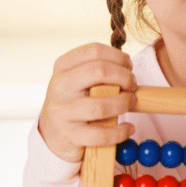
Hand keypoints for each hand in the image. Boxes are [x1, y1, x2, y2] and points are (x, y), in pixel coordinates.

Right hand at [38, 43, 137, 162]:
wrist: (52, 134)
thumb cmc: (76, 101)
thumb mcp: (79, 80)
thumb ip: (99, 69)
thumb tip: (128, 66)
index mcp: (63, 67)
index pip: (94, 50)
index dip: (119, 57)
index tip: (129, 66)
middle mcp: (59, 86)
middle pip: (100, 71)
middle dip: (125, 77)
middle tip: (132, 86)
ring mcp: (62, 112)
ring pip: (102, 105)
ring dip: (125, 103)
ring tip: (131, 103)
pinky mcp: (69, 135)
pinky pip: (102, 134)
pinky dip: (121, 131)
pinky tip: (128, 128)